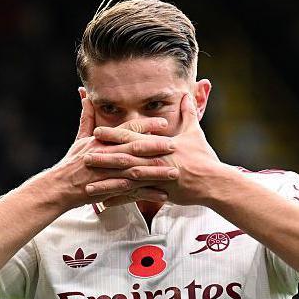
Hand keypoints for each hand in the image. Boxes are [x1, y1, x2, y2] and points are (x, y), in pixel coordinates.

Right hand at [47, 96, 177, 208]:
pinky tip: (163, 194)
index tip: (164, 122)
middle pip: (134, 149)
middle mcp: (106, 155)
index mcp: (101, 141)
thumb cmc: (71, 162)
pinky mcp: (109, 190)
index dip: (146, 126)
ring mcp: (108, 173)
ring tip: (174, 172)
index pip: (126, 130)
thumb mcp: (79, 138)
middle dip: (155, 147)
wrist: (59, 186)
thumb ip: (87, 118)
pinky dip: (147, 194)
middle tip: (174, 145)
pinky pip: (131, 192)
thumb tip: (86, 97)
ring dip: (156, 172)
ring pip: (136, 171)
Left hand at [85, 93, 226, 206]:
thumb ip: (188, 113)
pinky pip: (135, 197)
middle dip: (103, 156)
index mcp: (159, 144)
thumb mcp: (195, 133)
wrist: (214, 182)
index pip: (132, 137)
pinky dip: (120, 200)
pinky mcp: (159, 192)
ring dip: (106, 181)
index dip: (113, 134)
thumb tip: (186, 95)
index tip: (96, 131)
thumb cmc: (204, 158)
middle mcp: (155, 160)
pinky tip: (105, 204)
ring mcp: (156, 177)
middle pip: (124, 157)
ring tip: (88, 184)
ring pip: (126, 179)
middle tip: (83, 156)